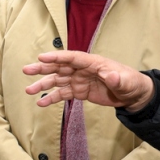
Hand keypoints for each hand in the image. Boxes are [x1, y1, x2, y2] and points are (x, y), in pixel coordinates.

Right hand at [23, 51, 154, 112]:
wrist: (133, 95)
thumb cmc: (131, 83)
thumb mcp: (126, 82)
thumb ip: (117, 79)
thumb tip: (111, 75)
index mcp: (93, 63)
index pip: (73, 58)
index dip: (57, 57)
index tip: (41, 57)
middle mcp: (83, 70)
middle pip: (60, 67)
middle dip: (43, 68)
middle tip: (27, 70)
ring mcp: (80, 80)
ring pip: (58, 81)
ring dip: (43, 85)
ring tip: (29, 91)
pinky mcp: (80, 91)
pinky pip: (63, 94)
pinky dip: (52, 98)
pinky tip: (41, 103)